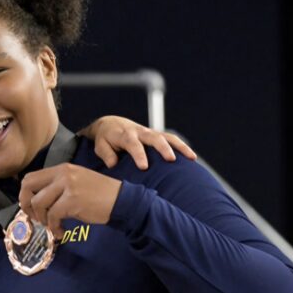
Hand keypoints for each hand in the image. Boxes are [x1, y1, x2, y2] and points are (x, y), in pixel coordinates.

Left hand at [18, 162, 121, 236]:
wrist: (121, 200)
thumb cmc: (99, 194)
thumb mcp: (75, 183)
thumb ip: (56, 187)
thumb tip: (35, 201)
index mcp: (61, 169)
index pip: (30, 178)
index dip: (25, 195)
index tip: (31, 208)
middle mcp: (62, 174)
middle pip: (28, 187)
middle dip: (26, 205)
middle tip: (35, 218)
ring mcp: (67, 186)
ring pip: (38, 203)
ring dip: (42, 219)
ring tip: (52, 226)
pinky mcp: (72, 201)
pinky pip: (52, 216)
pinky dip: (54, 227)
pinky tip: (60, 231)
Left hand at [80, 115, 195, 169]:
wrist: (112, 124)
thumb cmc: (106, 139)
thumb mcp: (100, 146)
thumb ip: (106, 154)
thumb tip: (113, 164)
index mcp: (125, 135)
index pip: (132, 144)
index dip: (139, 155)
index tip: (144, 167)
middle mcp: (140, 132)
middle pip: (154, 138)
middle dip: (163, 148)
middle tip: (171, 160)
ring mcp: (150, 133)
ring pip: (167, 137)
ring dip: (180, 146)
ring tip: (191, 157)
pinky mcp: (157, 135)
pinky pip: (171, 139)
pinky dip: (182, 146)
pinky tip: (192, 157)